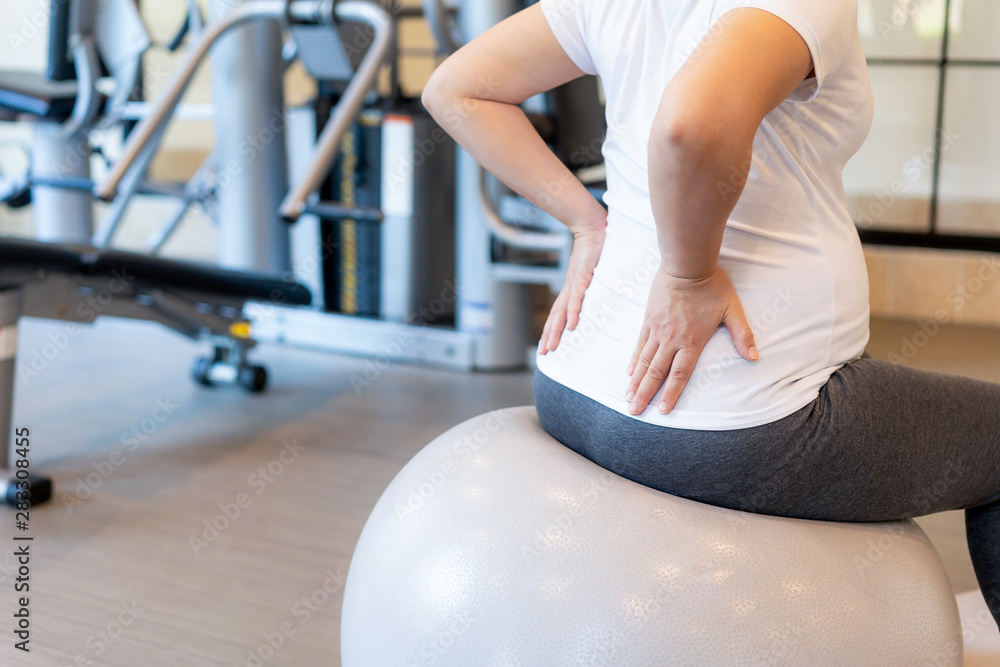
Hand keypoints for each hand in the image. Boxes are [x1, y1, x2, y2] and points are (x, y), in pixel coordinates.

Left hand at [539, 223, 606, 354]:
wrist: (592, 228)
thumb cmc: (595, 247)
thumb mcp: (593, 270)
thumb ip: (593, 282)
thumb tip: (597, 292)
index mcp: (571, 288)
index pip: (558, 313)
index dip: (552, 328)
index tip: (548, 344)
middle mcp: (569, 288)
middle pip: (556, 317)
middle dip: (549, 336)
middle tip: (543, 353)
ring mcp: (574, 284)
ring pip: (562, 312)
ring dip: (556, 330)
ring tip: (551, 346)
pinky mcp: (581, 277)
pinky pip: (577, 299)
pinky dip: (574, 313)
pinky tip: (572, 326)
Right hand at [626, 267, 757, 414]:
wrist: (686, 264)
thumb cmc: (712, 286)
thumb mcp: (733, 310)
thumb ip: (743, 335)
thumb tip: (755, 357)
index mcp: (692, 341)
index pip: (679, 374)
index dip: (670, 393)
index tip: (662, 411)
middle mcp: (671, 340)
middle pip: (655, 372)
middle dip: (644, 394)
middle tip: (634, 411)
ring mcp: (657, 330)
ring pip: (643, 361)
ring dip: (635, 382)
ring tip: (627, 398)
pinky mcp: (648, 320)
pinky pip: (639, 345)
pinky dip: (633, 360)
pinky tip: (628, 372)